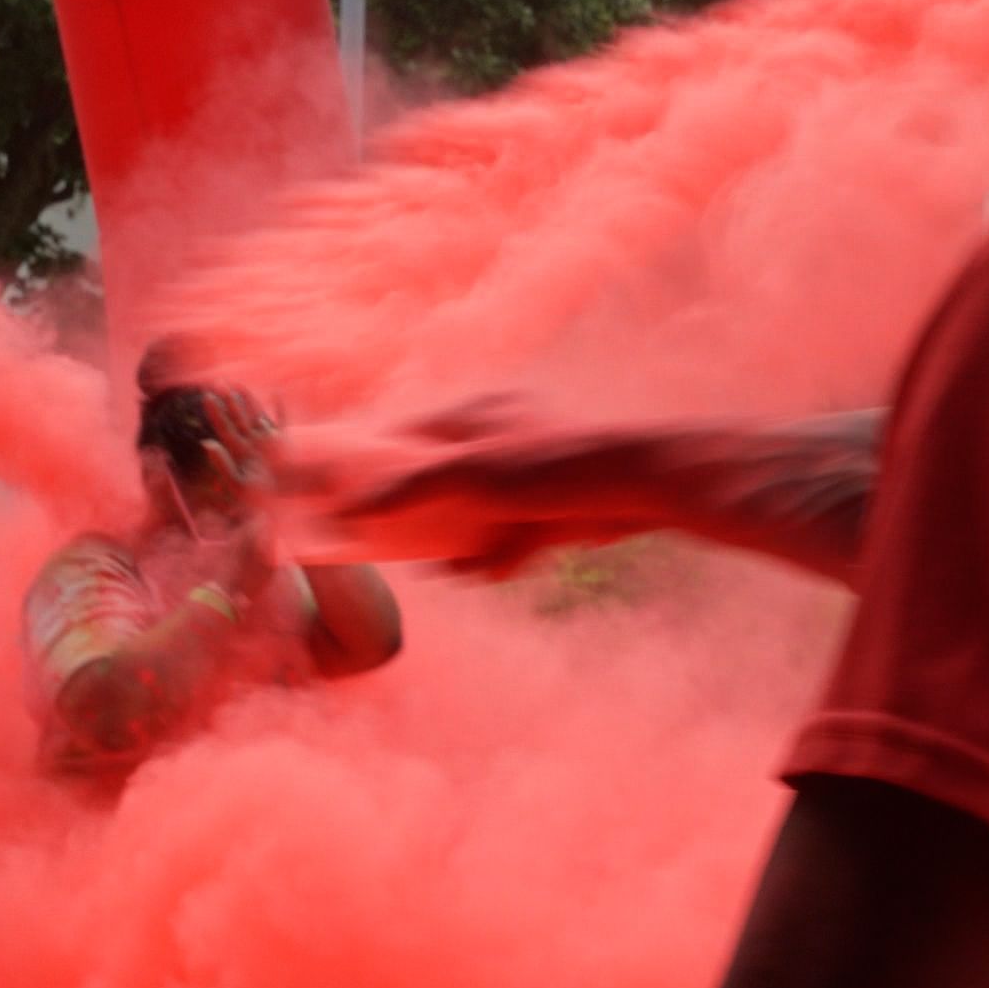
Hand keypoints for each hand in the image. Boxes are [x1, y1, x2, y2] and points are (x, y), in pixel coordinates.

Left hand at [193, 386, 281, 500]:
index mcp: (238, 453)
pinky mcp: (283, 443)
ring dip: (248, 402)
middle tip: (218, 382)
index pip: (224, 429)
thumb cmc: (257, 498)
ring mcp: (267, 442)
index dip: (215, 413)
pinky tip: (277, 394)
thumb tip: (206, 443)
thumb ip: (222, 464)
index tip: (206, 396)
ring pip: (255, 416)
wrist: (281, 502)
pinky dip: (280, 409)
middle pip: (237, 419)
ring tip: (236, 385)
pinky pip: (282, 422)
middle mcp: (250, 444)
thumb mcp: (237, 484)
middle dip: (228, 401)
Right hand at [335, 418, 664, 576]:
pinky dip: (499, 554)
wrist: (639, 488)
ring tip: (442, 568)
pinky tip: (484, 573)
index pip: (413, 432)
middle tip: (393, 538)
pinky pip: (515, 534)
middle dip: (424, 511)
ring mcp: (531, 475)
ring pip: (481, 510)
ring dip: (462, 541)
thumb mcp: (469, 473)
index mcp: (479, 413)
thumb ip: (411, 487)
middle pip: (447, 475)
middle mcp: (503, 439)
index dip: (380, 459)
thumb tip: (352, 509)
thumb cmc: (551, 466)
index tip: (349, 487)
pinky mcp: (555, 508)